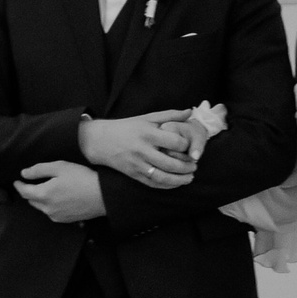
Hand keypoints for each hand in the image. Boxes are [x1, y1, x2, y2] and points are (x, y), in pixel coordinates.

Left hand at [16, 161, 107, 222]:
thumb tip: (24, 174)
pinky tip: (59, 198)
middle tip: (32, 183)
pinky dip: (50, 205)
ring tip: (47, 189)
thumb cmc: (82, 179)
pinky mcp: (65, 220)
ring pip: (42, 207)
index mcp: (44, 195)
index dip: (19, 185)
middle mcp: (47, 209)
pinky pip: (52, 212)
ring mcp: (56, 216)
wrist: (102, 196)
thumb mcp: (60, 167)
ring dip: (40, 199)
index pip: (24, 192)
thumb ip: (39, 170)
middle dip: (29, 192)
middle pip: (32, 200)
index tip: (17, 181)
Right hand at [78, 111, 197, 188]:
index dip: (186, 146)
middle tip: (195, 166)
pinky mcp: (133, 174)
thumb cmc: (127, 127)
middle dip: (187, 166)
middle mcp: (142, 150)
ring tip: (190, 177)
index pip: (174, 142)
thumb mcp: (147, 117)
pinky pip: (153, 184)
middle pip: (170, 163)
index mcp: (148, 134)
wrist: (100, 141)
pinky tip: (176, 183)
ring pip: (163, 177)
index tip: (191, 146)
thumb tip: (190, 112)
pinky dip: (167, 185)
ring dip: (179, 179)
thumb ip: (170, 115)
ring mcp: (137, 164)